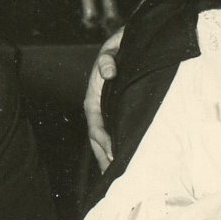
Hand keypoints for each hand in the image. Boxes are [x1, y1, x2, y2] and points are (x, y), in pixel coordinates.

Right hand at [85, 27, 123, 169]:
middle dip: (104, 157)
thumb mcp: (113, 48)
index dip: (104, 140)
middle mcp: (96, 108)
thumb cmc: (121, 47)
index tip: (114, 153)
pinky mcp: (113, 113)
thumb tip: (108, 71)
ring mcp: (104, 112)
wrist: (127, 43)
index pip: (96, 124)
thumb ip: (108, 59)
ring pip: (102, 140)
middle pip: (97, 139)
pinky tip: (123, 161)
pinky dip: (114, 149)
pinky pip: (112, 134)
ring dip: (108, 157)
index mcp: (94, 96)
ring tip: (116, 176)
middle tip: (115, 176)